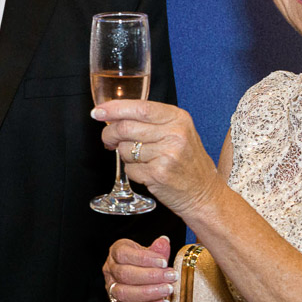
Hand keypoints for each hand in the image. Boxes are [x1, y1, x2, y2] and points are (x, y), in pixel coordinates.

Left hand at [91, 100, 221, 214]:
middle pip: (126, 127)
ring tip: (142, 160)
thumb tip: (113, 116)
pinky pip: (129, 169)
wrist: (203, 193)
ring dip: (125, 156)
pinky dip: (132, 171)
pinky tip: (147, 172)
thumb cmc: (187, 162)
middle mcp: (175, 134)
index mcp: (178, 118)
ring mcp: (167, 154)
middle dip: (109, 134)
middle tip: (108, 140)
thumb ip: (151, 121)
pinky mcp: (158, 174)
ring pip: (125, 149)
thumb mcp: (178, 132)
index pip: (140, 108)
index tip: (98, 112)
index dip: (114, 108)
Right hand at [103, 236, 176, 301]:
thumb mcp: (154, 256)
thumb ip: (158, 250)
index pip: (123, 254)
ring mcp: (112, 290)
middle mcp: (110, 271)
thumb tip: (163, 242)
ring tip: (169, 289)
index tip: (163, 262)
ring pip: (125, 293)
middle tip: (171, 276)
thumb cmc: (149, 267)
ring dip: (150, 292)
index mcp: (116, 253)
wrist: (151, 288)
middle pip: (124, 274)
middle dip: (151, 276)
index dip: (143, 258)